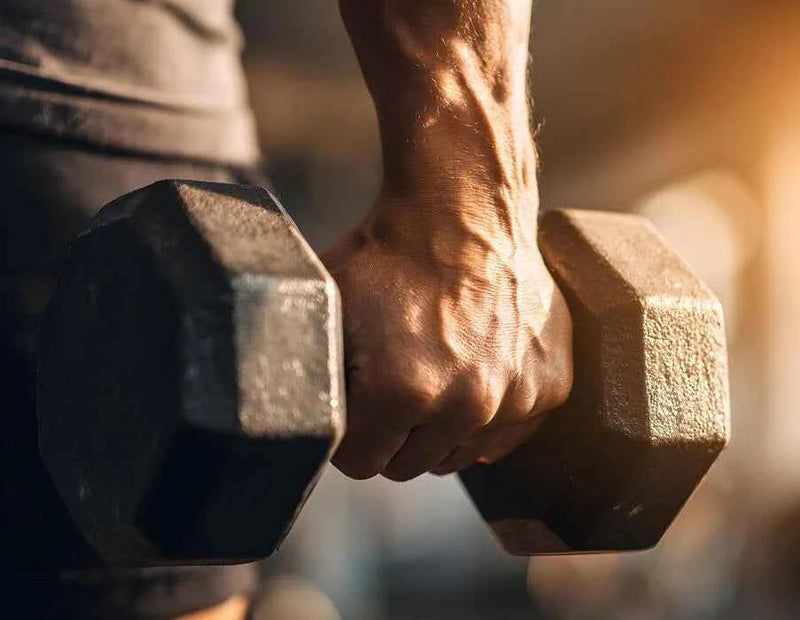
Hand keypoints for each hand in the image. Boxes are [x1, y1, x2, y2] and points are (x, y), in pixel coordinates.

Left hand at [323, 203, 571, 480]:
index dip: (351, 435)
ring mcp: (515, 398)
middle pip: (410, 465)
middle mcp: (466, 407)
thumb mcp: (329, 309)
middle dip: (394, 435)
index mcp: (402, 393)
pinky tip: (474, 371)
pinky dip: (488, 414)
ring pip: (459, 455)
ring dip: (440, 428)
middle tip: (393, 384)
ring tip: (434, 372)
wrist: (463, 211)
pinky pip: (506, 433)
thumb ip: (316, 376)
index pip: (362, 464)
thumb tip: (304, 417)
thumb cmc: (390, 255)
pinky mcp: (549, 386)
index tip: (356, 406)